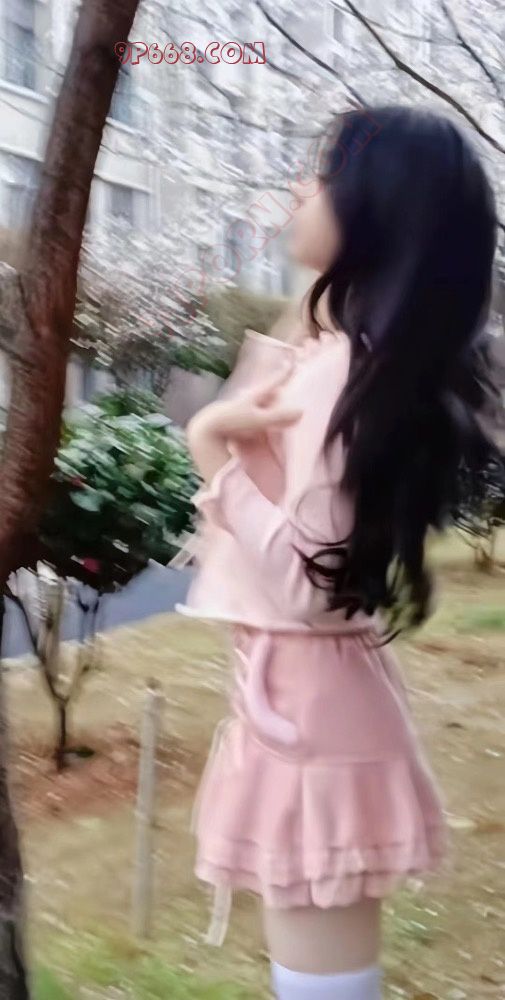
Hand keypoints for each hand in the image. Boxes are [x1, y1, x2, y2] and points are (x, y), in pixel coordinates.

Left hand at [188, 365, 302, 443]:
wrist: (206, 430)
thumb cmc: (232, 422)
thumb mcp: (258, 420)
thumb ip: (278, 417)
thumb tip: (301, 412)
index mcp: (254, 394)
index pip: (273, 381)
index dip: (284, 372)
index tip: (292, 361)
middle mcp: (247, 398)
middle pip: (265, 391)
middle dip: (275, 390)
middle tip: (286, 386)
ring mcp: (239, 407)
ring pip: (257, 402)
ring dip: (266, 404)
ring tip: (274, 405)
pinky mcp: (233, 418)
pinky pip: (250, 414)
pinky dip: (257, 415)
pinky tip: (258, 423)